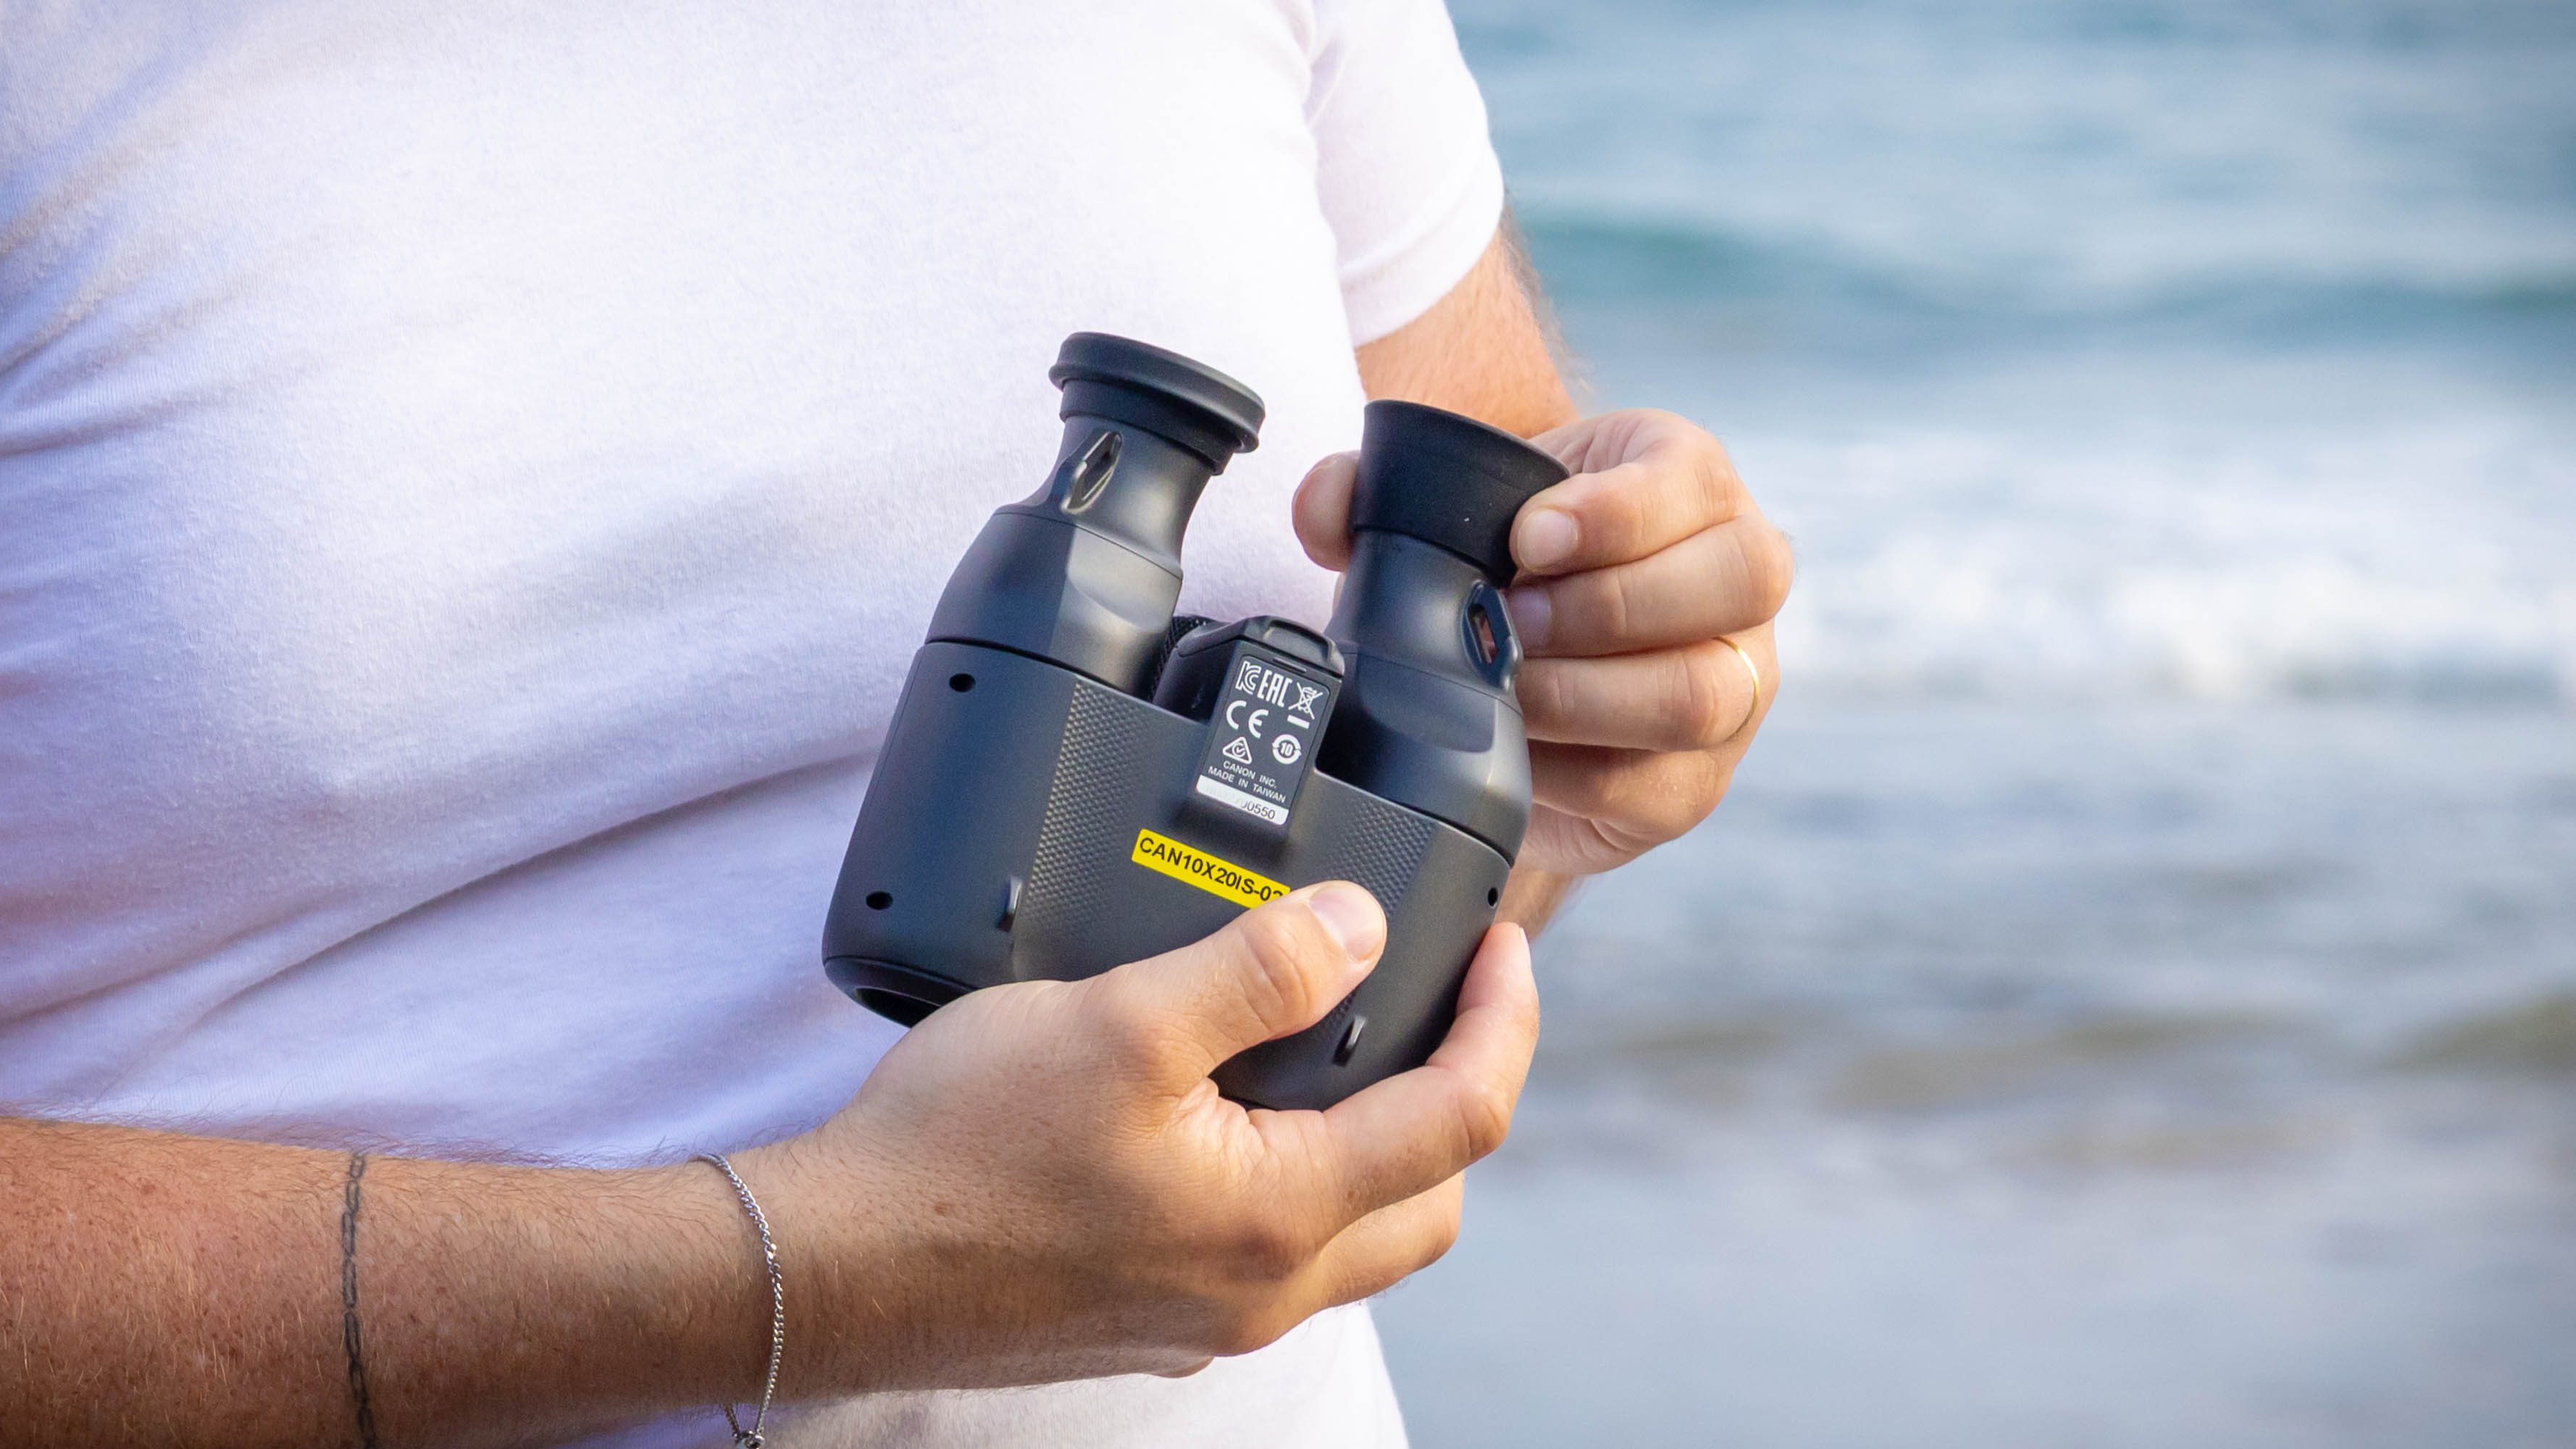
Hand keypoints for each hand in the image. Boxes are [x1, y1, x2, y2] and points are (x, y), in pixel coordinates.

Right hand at [740, 884, 1537, 1390]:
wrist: (839, 1264)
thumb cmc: (959, 1150)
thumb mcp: (1121, 1022)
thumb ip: (1258, 970)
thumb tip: (1362, 929)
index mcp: (1281, 1218)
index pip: (1461, 1120)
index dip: (1504, 1020)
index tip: (1502, 945)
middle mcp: (1262, 1290)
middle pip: (1432, 1199)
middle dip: (1463, 1094)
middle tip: (1445, 1000)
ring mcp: (1208, 1315)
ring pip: (1358, 1236)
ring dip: (1385, 1146)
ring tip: (1352, 1045)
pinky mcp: (1154, 1317)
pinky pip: (1276, 1252)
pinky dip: (1303, 1178)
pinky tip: (1244, 1113)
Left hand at [1296, 409, 1790, 877]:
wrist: (1522, 663)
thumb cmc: (1505, 567)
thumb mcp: (1459, 510)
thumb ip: (1380, 491)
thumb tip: (1324, 501)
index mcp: (1689, 485)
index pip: (1692, 482)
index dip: (1615, 512)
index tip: (1525, 538)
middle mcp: (1740, 579)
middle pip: (1740, 579)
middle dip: (1610, 604)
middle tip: (1513, 619)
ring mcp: (1735, 686)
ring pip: (1705, 693)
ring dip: (1590, 694)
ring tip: (1510, 688)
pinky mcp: (1693, 781)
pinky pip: (1656, 785)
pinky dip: (1572, 774)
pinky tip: (1518, 749)